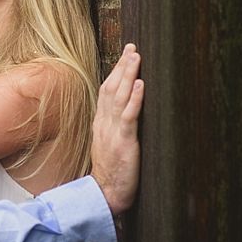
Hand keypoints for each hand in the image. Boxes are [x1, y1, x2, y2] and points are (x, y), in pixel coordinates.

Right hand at [89, 44, 143, 214]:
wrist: (104, 195)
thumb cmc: (111, 173)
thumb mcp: (108, 145)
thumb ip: (113, 127)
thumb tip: (124, 111)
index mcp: (100, 123)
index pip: (106, 91)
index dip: (115, 71)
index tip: (125, 55)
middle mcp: (104, 123)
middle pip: (111, 88)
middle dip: (122, 66)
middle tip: (132, 47)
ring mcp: (112, 132)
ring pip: (118, 97)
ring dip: (128, 75)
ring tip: (136, 57)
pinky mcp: (123, 142)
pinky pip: (128, 116)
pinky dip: (134, 99)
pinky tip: (141, 85)